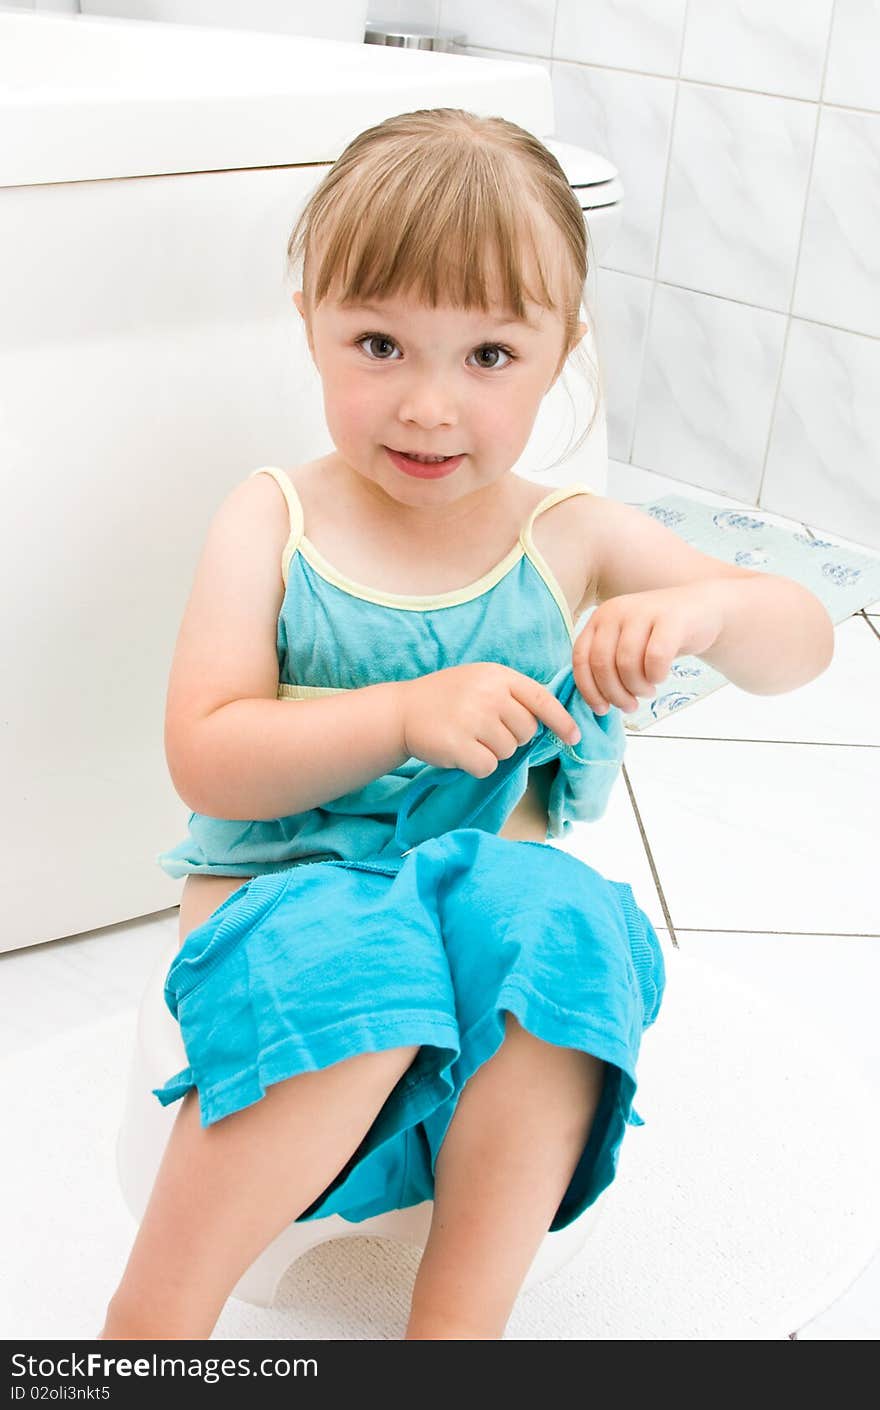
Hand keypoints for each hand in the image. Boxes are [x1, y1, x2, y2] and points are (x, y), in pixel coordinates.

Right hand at [396, 662, 581, 778]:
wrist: (403, 711)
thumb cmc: (447, 698)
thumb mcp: (480, 681)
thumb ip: (512, 694)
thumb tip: (549, 720)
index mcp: (498, 676)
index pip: (541, 699)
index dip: (562, 721)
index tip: (575, 737)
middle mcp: (489, 694)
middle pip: (527, 732)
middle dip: (511, 738)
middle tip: (484, 730)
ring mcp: (473, 718)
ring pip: (508, 751)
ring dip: (492, 752)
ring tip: (468, 737)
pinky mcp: (458, 744)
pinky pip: (488, 767)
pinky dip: (477, 766)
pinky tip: (460, 751)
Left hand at [573, 584, 725, 713]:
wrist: (703, 610)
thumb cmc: (659, 635)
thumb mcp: (625, 644)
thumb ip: (607, 664)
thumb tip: (596, 703)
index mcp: (600, 618)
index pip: (581, 658)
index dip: (589, 690)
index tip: (603, 709)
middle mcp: (616, 610)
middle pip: (602, 664)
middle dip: (615, 694)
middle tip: (630, 705)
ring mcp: (643, 611)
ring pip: (626, 664)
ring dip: (636, 688)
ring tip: (647, 691)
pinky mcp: (671, 619)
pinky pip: (655, 658)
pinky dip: (656, 676)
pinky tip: (660, 677)